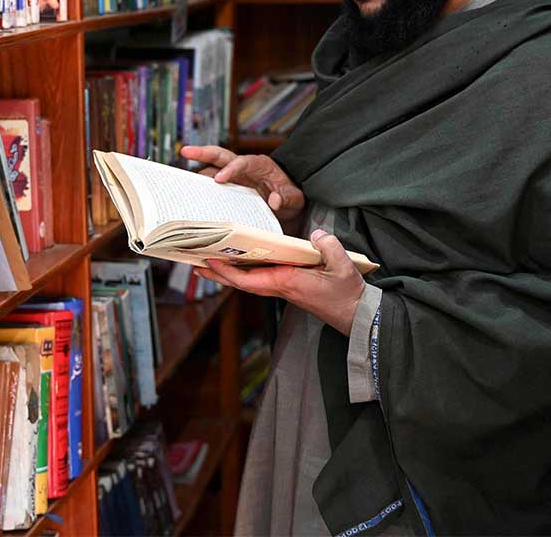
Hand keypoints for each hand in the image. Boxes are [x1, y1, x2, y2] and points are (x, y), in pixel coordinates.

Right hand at [180, 144, 305, 226]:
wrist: (288, 205)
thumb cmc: (291, 198)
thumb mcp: (295, 200)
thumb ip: (287, 199)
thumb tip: (275, 200)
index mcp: (260, 165)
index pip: (243, 162)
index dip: (231, 169)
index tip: (219, 179)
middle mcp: (244, 167)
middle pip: (221, 155)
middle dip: (203, 152)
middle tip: (185, 150)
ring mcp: (234, 176)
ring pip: (212, 169)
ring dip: (197, 172)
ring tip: (180, 180)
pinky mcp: (228, 187)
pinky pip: (211, 184)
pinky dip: (201, 188)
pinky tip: (189, 194)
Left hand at [198, 229, 364, 334]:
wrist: (354, 314)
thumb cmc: (346, 295)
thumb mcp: (344, 267)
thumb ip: (329, 247)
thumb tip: (317, 234)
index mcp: (287, 282)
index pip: (249, 280)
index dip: (226, 272)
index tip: (210, 262)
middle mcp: (280, 286)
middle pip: (241, 282)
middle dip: (218, 274)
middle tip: (196, 264)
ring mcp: (283, 287)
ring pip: (248, 281)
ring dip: (228, 273)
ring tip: (211, 262)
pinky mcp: (288, 286)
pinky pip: (260, 278)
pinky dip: (246, 272)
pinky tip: (240, 263)